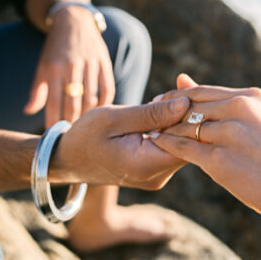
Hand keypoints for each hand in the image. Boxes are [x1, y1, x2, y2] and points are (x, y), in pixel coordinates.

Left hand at [24, 4, 114, 126]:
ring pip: (91, 99)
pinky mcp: (104, 61)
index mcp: (54, 68)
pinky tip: (99, 112)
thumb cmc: (55, 49)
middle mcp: (72, 66)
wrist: (74, 20)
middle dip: (71, 123)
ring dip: (88, 117)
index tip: (54, 135)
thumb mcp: (42, 66)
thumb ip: (37, 90)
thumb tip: (28, 111)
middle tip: (71, 136)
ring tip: (84, 127)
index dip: (53, 122)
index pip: (53, 103)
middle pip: (73, 104)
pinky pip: (107, 89)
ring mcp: (90, 63)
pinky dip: (104, 104)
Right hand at [51, 95, 190, 188]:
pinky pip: (173, 146)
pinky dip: (172, 126)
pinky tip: (168, 106)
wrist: (68, 159)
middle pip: (189, 143)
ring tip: (177, 90)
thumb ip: (151, 113)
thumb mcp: (114, 118)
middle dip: (189, 112)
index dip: (192, 113)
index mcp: (147, 165)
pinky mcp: (156, 171)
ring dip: (181, 118)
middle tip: (184, 82)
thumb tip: (186, 104)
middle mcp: (157, 176)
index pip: (188, 140)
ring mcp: (158, 176)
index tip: (186, 87)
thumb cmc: (85, 136)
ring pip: (183, 144)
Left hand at [151, 74, 260, 225]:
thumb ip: (230, 106)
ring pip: (182, 126)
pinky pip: (181, 148)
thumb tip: (191, 83)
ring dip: (163, 129)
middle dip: (165, 113)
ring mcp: (229, 134)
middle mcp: (240, 110)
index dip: (177, 99)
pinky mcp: (220, 160)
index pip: (203, 92)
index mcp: (252, 98)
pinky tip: (155, 146)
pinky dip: (165, 145)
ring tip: (148, 134)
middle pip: (188, 106)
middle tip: (148, 118)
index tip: (161, 103)